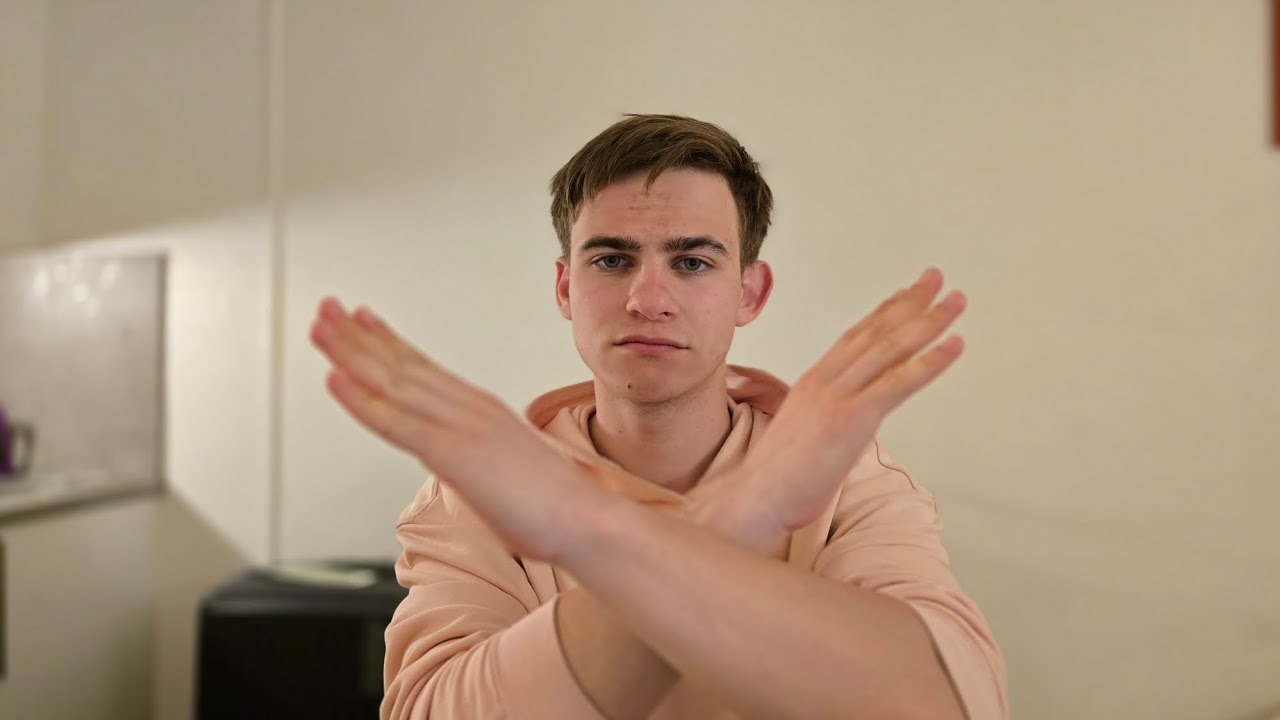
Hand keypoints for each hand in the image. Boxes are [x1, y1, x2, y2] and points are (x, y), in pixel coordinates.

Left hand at [308, 298, 611, 561]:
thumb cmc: (554, 505)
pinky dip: (361, 399)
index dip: (388, 341)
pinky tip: (334, 378)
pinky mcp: (454, 454)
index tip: (361, 317)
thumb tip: (471, 469)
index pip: (425, 368)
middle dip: (357, 335)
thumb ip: (483, 460)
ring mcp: (460, 427)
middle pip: (402, 363)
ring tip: (320, 325)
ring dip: (350, 352)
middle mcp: (469, 407)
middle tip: (326, 307)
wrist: (588, 518)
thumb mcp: (510, 471)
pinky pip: (396, 422)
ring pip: (392, 382)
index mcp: (482, 410)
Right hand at [705, 268, 965, 544]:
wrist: (756, 496)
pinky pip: (899, 383)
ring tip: (957, 299)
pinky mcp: (853, 418)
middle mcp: (826, 380)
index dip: (883, 313)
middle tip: (937, 277)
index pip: (854, 337)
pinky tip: (954, 344)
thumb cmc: (775, 478)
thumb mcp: (802, 437)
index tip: (906, 293)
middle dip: (910, 302)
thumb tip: (842, 428)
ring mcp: (839, 396)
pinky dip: (930, 361)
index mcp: (813, 383)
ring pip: (891, 348)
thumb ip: (825, 421)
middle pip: (875, 331)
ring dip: (929, 320)